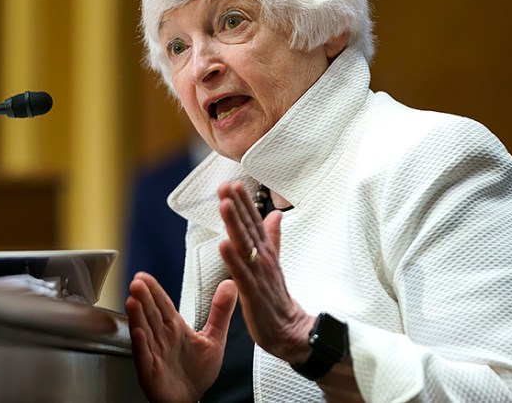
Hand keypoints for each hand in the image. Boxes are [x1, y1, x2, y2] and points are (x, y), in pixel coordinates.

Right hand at [125, 272, 236, 402]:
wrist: (190, 399)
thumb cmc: (197, 371)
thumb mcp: (214, 338)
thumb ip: (221, 311)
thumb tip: (230, 285)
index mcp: (175, 328)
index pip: (163, 305)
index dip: (154, 290)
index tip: (145, 276)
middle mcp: (162, 338)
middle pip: (151, 314)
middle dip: (144, 298)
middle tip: (137, 282)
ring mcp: (154, 354)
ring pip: (145, 331)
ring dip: (138, 316)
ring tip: (132, 301)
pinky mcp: (150, 371)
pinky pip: (145, 356)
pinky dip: (141, 345)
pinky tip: (138, 332)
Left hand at [217, 181, 314, 363]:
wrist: (289, 329)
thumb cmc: (277, 298)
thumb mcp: (275, 261)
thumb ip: (273, 237)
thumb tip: (275, 214)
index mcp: (266, 252)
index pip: (254, 222)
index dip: (244, 202)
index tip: (234, 183)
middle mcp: (263, 259)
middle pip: (248, 227)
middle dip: (237, 205)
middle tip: (226, 184)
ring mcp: (258, 274)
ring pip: (244, 244)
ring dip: (234, 223)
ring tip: (224, 204)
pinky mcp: (253, 292)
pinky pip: (241, 273)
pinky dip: (232, 258)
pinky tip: (223, 244)